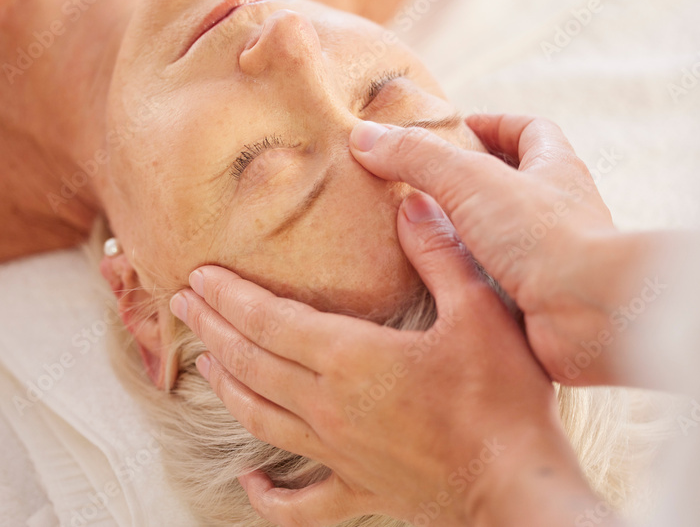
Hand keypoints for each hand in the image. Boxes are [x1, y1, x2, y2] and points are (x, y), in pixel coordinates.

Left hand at [170, 193, 602, 525]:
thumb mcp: (479, 312)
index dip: (228, 296)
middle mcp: (329, 407)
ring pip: (260, 417)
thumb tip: (411, 202)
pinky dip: (268, 496)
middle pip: (250, 363)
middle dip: (212, 330)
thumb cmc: (503, 400)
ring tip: (203, 362)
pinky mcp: (359, 490)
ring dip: (226, 386)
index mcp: (350, 359)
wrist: (518, 488)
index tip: (197, 277)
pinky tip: (249, 483)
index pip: (268, 320)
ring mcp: (338, 454)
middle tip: (182, 304)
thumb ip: (439, 254)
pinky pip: (299, 503)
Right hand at [348, 114, 672, 386]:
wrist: (590, 314)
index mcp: (556, 170)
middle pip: (518, 184)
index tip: (461, 126)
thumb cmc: (544, 235)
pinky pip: (500, 285)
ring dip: (469, 235)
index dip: (496, 124)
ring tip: (421, 235)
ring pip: (507, 238)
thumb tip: (364, 137)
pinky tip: (440, 285)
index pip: (530, 132)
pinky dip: (472, 282)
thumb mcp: (470, 179)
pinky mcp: (541, 304)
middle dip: (476, 181)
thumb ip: (417, 157)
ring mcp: (553, 261)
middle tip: (427, 183)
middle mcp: (561, 212)